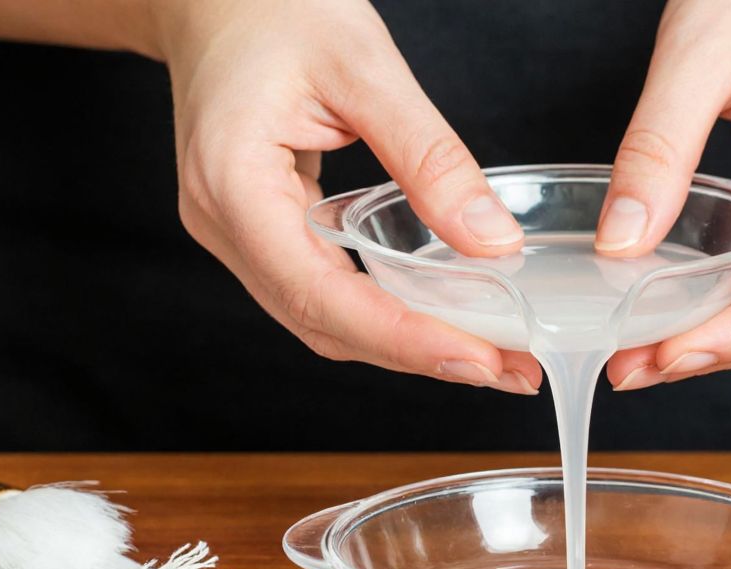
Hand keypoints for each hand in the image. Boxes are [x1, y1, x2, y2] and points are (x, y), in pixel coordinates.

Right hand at [149, 0, 539, 394]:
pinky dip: (382, 311)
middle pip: (324, 324)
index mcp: (233, 186)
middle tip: (509, 370)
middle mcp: (222, 225)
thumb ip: (428, 156)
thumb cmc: (275, 8)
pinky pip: (320, 289)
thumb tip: (492, 242)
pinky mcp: (257, 229)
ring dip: (405, 343)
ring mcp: (234, 234)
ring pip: (322, 319)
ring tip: (489, 353)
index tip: (479, 360)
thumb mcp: (364, 67)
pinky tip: (439, 313)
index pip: (322, 295)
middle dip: (418, 354)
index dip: (404, 338)